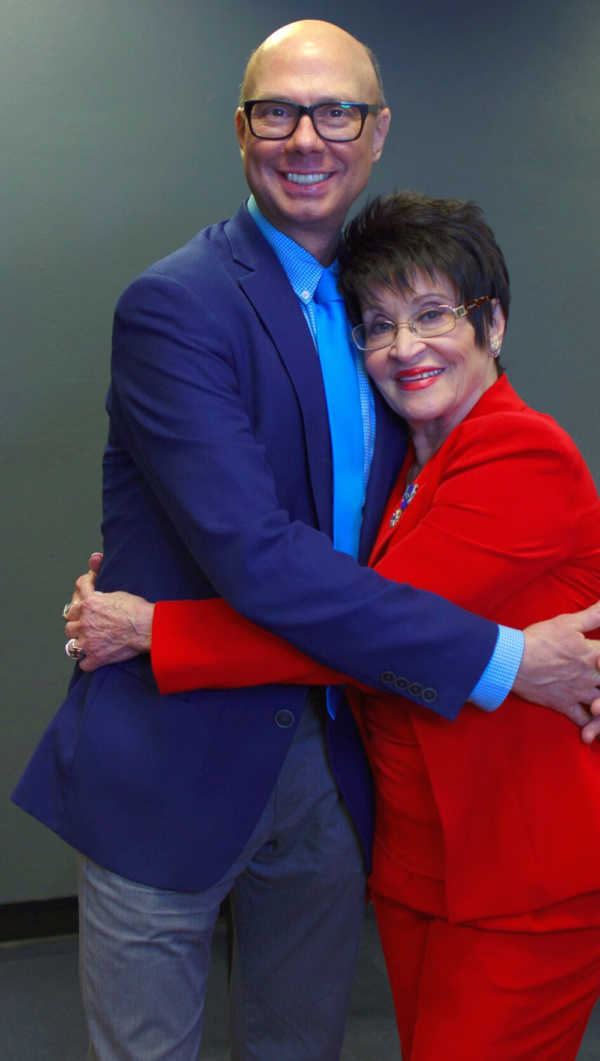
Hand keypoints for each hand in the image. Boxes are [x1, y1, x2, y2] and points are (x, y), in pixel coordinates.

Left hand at [65, 591, 153, 671]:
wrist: (146, 627)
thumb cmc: (136, 609)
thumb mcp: (117, 595)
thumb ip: (101, 598)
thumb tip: (96, 598)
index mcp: (89, 606)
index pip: (71, 609)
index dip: (75, 612)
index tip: (79, 612)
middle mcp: (85, 623)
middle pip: (68, 628)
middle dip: (75, 628)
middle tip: (83, 630)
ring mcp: (89, 642)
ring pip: (71, 647)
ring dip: (78, 645)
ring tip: (86, 645)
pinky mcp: (97, 657)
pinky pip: (84, 665)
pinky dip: (88, 663)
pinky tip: (93, 660)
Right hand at [514, 603, 599, 742]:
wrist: (514, 661)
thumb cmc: (540, 639)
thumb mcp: (567, 622)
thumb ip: (594, 615)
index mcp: (594, 654)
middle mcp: (590, 676)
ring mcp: (579, 693)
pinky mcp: (564, 704)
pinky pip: (583, 720)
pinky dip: (591, 725)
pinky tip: (593, 725)